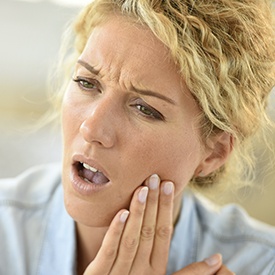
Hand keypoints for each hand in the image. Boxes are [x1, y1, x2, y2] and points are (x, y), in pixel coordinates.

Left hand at [83, 174, 234, 274]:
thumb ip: (187, 272)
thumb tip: (218, 259)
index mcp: (157, 270)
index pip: (163, 234)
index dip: (166, 209)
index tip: (169, 184)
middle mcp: (142, 272)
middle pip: (149, 232)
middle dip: (154, 204)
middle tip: (157, 178)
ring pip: (132, 239)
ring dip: (139, 213)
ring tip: (143, 188)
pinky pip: (108, 251)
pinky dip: (115, 232)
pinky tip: (122, 212)